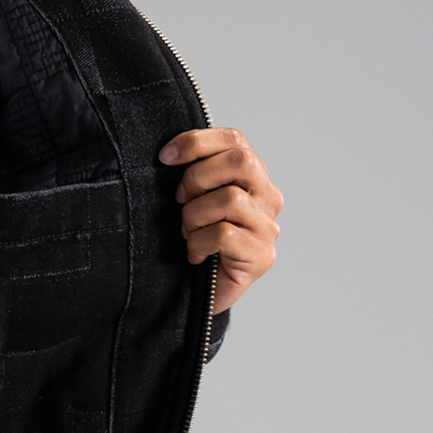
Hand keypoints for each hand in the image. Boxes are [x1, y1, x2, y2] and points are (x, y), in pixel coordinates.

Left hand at [159, 128, 282, 313]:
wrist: (197, 292)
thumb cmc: (193, 238)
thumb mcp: (190, 197)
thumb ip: (193, 171)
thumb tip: (168, 152)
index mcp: (252, 176)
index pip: (235, 139)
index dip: (196, 141)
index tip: (165, 157)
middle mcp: (267, 198)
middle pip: (241, 161)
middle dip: (197, 177)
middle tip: (180, 201)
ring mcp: (268, 227)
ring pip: (230, 199)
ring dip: (194, 216)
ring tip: (188, 233)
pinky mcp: (262, 256)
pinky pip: (225, 234)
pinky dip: (198, 243)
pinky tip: (195, 254)